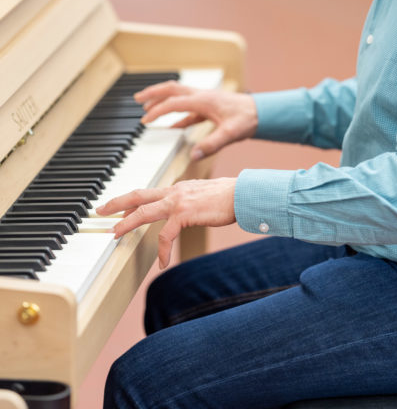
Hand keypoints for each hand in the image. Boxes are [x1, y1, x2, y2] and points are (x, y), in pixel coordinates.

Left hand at [96, 177, 236, 267]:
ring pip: (144, 211)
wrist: (241, 194)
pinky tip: (163, 263)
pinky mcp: (185, 213)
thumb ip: (191, 201)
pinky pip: (166, 234)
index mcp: (178, 188)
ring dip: (127, 223)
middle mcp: (174, 191)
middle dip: (117, 203)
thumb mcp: (204, 195)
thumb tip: (186, 210)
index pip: (148, 193)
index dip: (131, 200)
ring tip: (116, 234)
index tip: (118, 207)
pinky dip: (163, 250)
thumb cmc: (228, 196)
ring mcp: (178, 201)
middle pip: (138, 195)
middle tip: (100, 210)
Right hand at [135, 82, 257, 160]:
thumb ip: (212, 144)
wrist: (262, 112)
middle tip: (137, 98)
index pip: (174, 102)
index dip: (158, 110)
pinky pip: (188, 107)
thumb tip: (193, 154)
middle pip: (172, 89)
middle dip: (153, 92)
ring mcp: (204, 99)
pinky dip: (177, 114)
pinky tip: (172, 126)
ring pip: (178, 94)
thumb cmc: (248, 119)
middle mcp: (202, 95)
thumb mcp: (230, 133)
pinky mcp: (208, 106)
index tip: (145, 120)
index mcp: (203, 100)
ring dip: (162, 98)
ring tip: (147, 106)